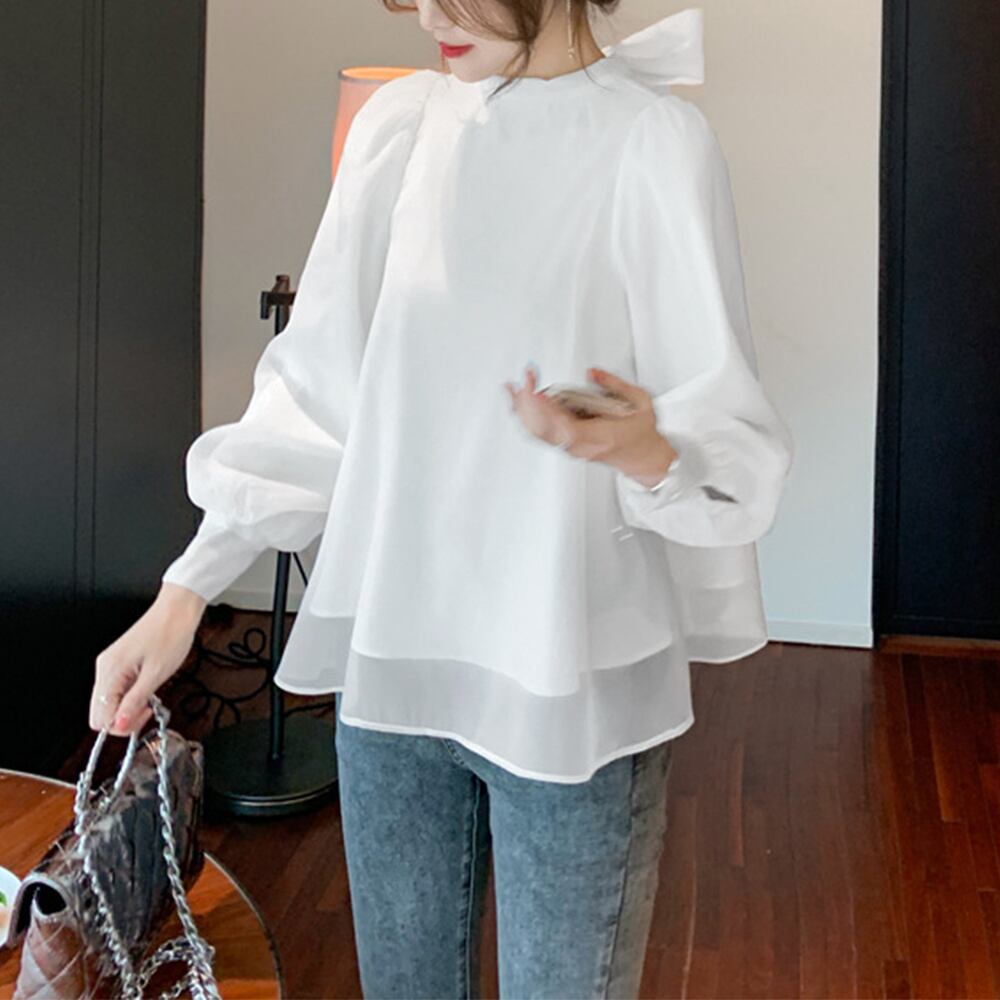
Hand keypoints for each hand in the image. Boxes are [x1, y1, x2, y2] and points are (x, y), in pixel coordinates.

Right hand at [89, 583, 206, 736]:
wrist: (177, 610)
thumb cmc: (170, 634)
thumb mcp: (157, 674)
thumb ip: (135, 701)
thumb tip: (120, 724)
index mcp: (110, 672)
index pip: (100, 718)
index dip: (122, 725)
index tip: (143, 716)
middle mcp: (104, 668)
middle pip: (101, 712)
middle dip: (124, 718)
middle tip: (148, 709)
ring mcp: (110, 665)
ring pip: (109, 701)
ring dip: (128, 706)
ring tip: (150, 696)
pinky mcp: (119, 662)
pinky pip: (117, 689)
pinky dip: (130, 694)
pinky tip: (147, 687)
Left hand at [504, 365, 676, 481]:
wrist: (642, 458)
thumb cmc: (641, 433)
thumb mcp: (641, 402)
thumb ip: (616, 385)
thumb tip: (592, 373)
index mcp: (602, 437)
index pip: (568, 428)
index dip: (549, 412)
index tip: (537, 393)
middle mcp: (582, 446)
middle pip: (545, 431)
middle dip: (530, 404)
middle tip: (526, 380)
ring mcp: (571, 448)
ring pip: (538, 433)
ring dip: (522, 410)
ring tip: (514, 388)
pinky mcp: (565, 445)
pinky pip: (540, 434)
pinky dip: (525, 417)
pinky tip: (518, 402)